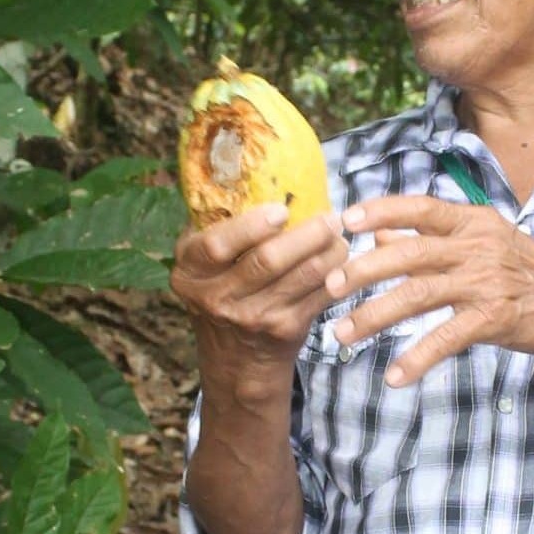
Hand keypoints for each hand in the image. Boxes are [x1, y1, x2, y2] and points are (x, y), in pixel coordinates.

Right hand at [171, 203, 348, 408]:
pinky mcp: (285, 331)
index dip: (251, 226)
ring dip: (328, 252)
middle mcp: (217, 299)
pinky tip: (342, 259)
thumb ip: (213, 229)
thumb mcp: (202, 269)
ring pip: (301, 277)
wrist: (236, 364)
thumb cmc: (221, 297)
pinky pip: (318, 297)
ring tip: (339, 234)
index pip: (216, 246)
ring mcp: (253, 318)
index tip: (280, 209)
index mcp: (191, 273)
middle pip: (267, 261)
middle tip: (330, 216)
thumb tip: (247, 169)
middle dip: (305, 234)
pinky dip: (336, 275)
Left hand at [323, 195, 533, 386]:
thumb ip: (435, 240)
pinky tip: (395, 376)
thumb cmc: (528, 274)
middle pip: (410, 254)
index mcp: (473, 223)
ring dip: (376, 315)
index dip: (381, 211)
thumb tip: (380, 237)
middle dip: (363, 270)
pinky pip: (446, 338)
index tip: (344, 220)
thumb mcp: (486, 243)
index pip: (420, 207)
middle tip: (328, 287)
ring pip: (419, 294)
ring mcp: (486, 282)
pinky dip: (417, 358)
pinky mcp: (495, 318)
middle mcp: (477, 247)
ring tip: (344, 334)